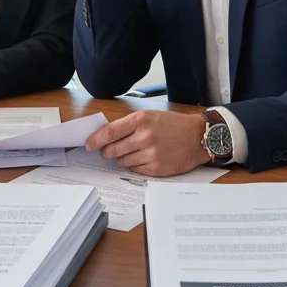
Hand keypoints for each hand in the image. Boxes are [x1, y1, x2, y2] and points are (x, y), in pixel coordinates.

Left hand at [84, 109, 207, 176]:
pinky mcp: (156, 169)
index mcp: (141, 120)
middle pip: (113, 150)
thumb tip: (106, 136)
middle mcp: (145, 137)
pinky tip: (144, 159)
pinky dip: (135, 166)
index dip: (96, 140)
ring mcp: (151, 154)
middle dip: (107, 152)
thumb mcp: (150, 116)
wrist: (197, 137)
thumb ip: (129, 125)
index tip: (88, 144)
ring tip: (134, 152)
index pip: (110, 132)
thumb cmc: (173, 125)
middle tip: (108, 151)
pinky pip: (134, 170)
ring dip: (123, 159)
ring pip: (122, 162)